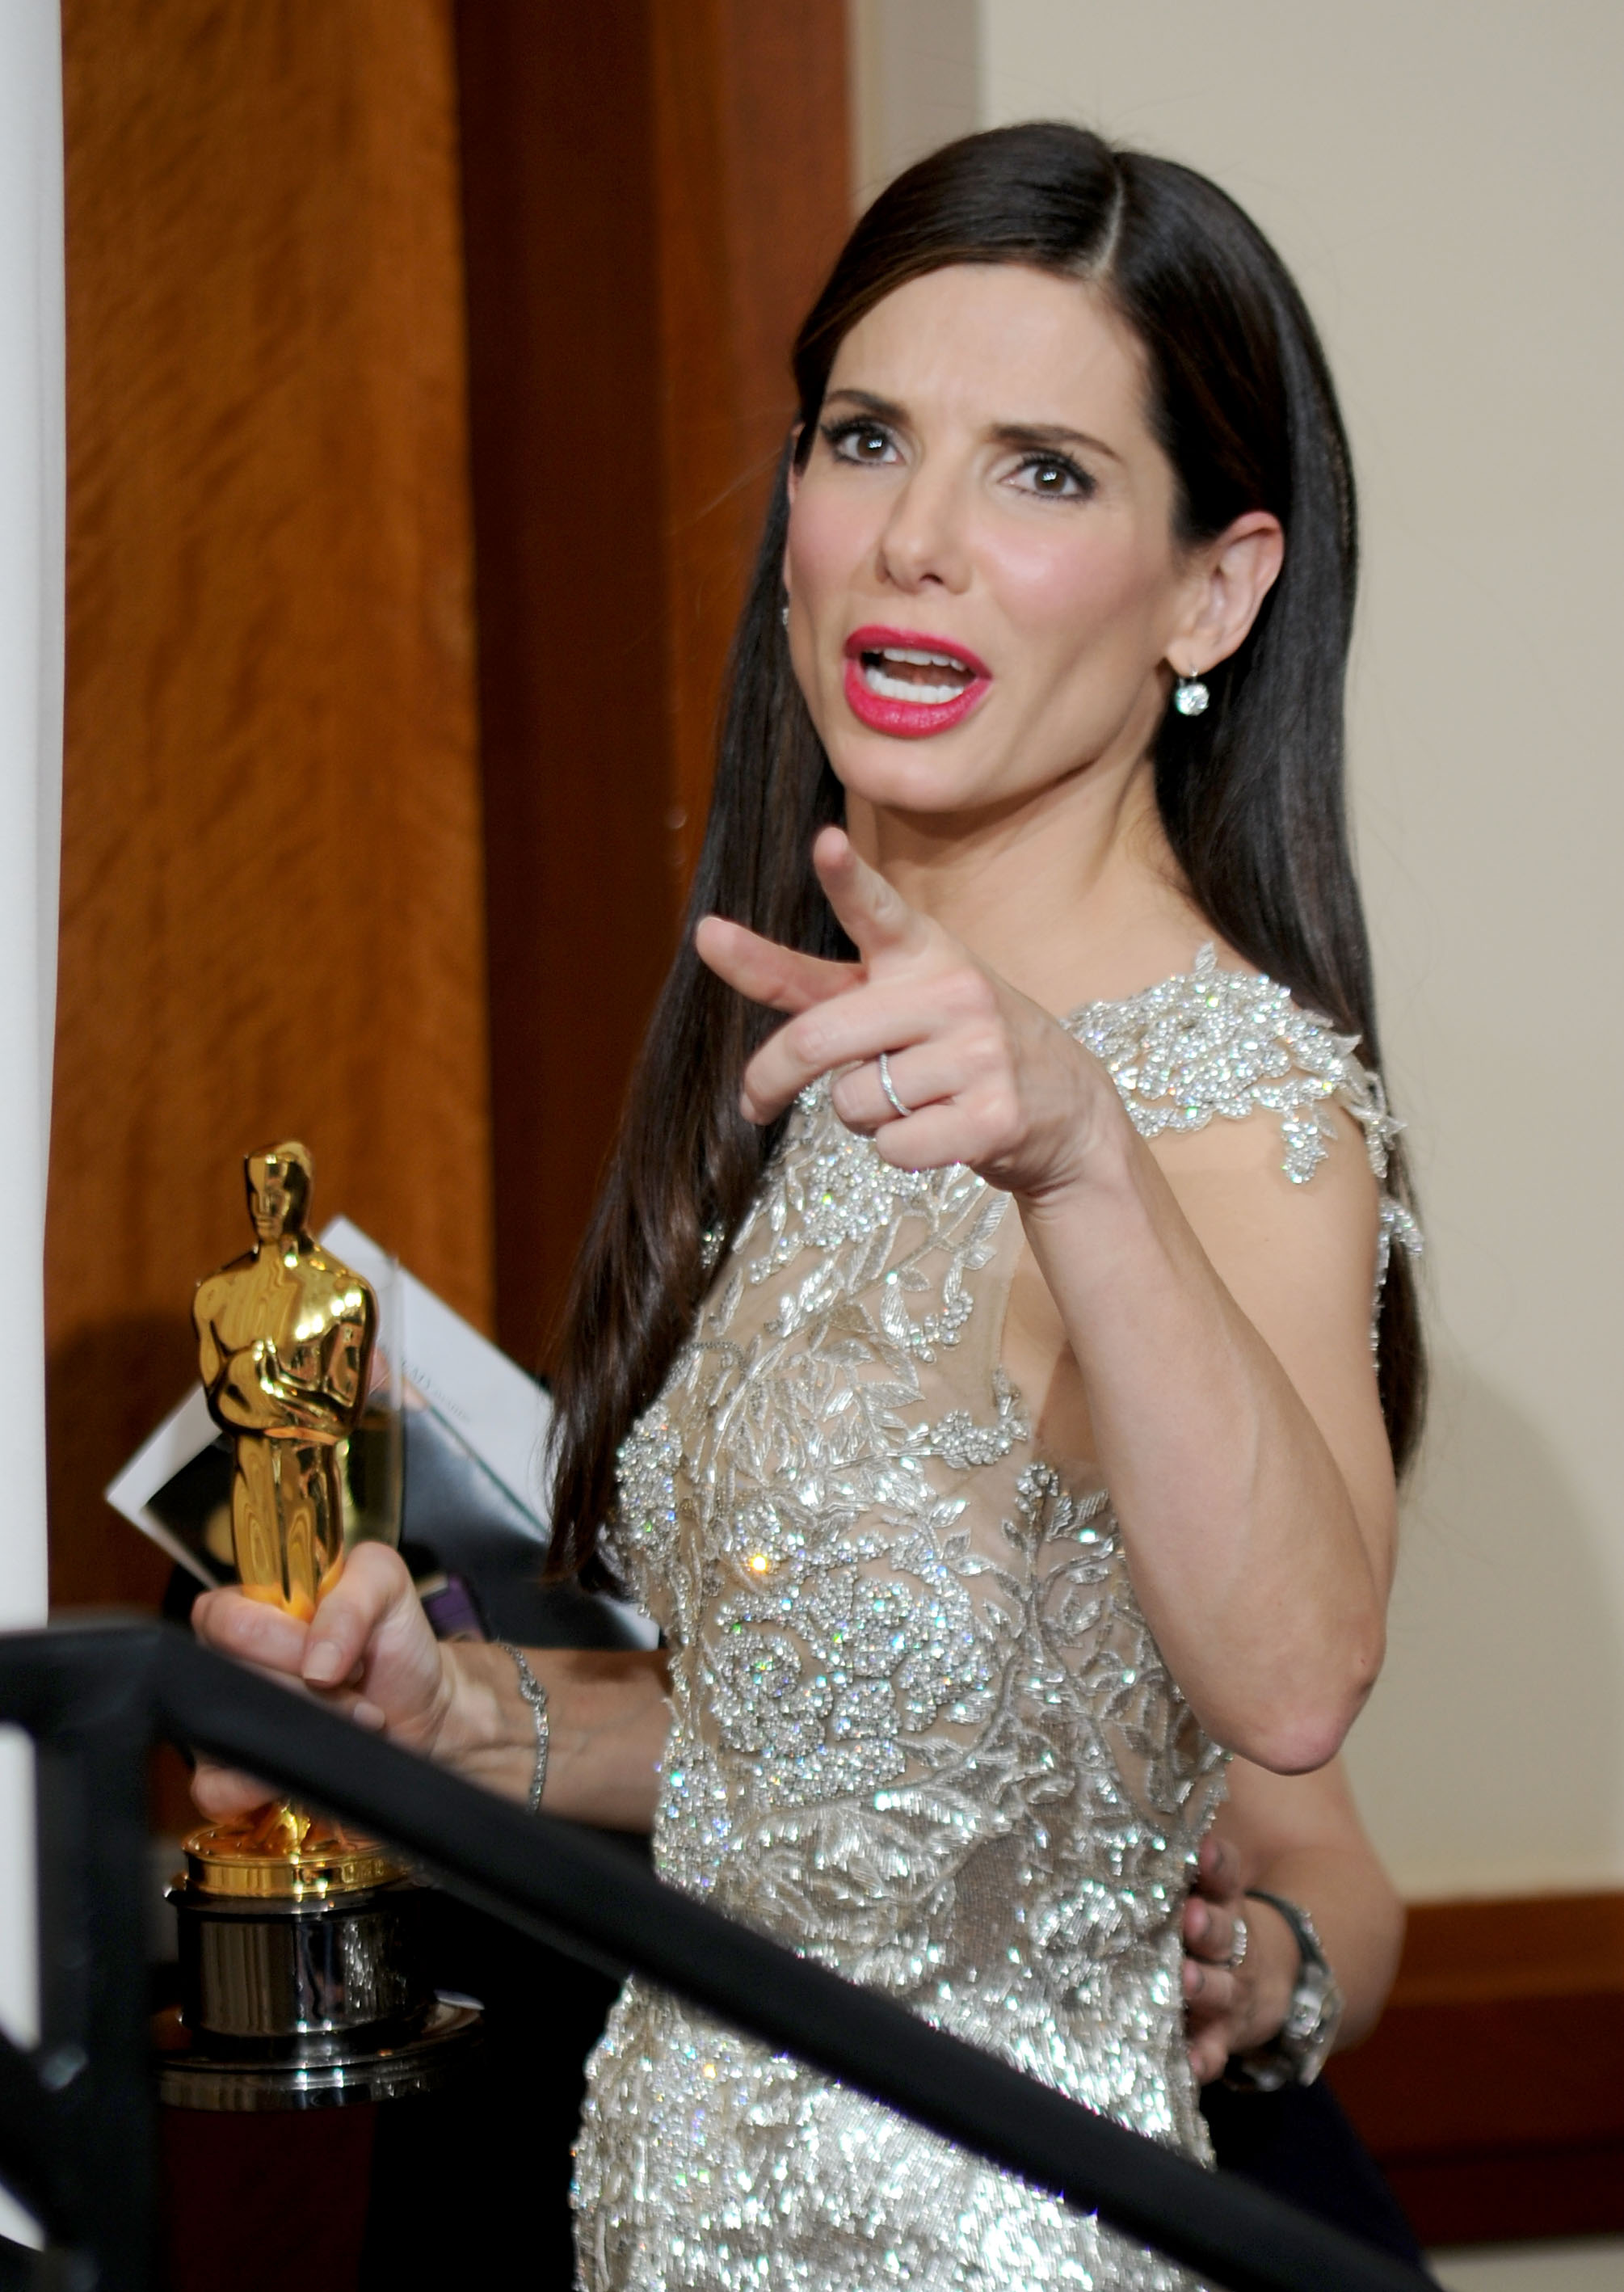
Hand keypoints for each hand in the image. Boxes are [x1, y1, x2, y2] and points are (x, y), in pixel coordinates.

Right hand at [189, 1541, 451, 1820]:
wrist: (421, 1710)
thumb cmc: (393, 1644)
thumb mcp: (387, 1588)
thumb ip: (352, 1599)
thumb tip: (314, 1664)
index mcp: (248, 1605)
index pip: (227, 1621)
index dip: (285, 1642)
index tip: (345, 1656)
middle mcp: (223, 1660)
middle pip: (230, 1679)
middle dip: (309, 1690)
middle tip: (358, 1684)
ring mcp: (222, 1719)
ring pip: (227, 1734)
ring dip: (303, 1733)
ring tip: (356, 1721)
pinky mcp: (231, 1776)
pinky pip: (215, 1788)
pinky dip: (265, 1783)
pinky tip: (314, 1763)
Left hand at [694, 826, 1121, 1200]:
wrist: (1065, 1108)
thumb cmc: (956, 1044)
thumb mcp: (897, 997)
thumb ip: (808, 979)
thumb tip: (707, 935)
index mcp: (923, 950)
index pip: (877, 909)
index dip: (846, 878)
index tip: (826, 843)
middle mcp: (953, 990)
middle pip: (818, 1040)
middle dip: (769, 1079)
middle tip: (754, 1102)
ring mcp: (980, 1052)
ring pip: (851, 1103)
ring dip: (859, 1116)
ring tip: (915, 1098)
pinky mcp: (995, 1116)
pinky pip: (891, 1148)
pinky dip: (897, 1151)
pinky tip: (942, 1131)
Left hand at [1182, 1834, 1298, 2082]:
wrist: (1270, 1980)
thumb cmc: (1213, 1922)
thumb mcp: (1207, 1891)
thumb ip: (1176, 1864)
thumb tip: (1119, 1805)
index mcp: (1222, 1901)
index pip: (1224, 1875)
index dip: (1216, 1863)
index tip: (1203, 1848)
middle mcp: (1231, 1945)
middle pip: (1224, 1932)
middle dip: (1209, 1926)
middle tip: (1190, 1917)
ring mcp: (1232, 1992)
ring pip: (1221, 1989)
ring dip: (1205, 1986)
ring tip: (1186, 1980)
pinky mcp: (1225, 2035)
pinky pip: (1216, 2049)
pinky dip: (1205, 2057)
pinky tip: (1191, 2063)